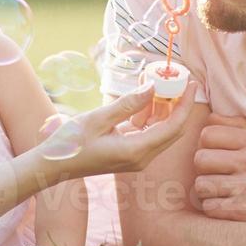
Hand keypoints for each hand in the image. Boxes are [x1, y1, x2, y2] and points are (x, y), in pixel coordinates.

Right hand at [50, 83, 198, 178]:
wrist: (54, 165)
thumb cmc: (71, 143)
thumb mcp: (99, 118)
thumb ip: (128, 104)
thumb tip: (153, 87)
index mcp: (136, 152)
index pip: (173, 127)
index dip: (186, 105)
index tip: (191, 84)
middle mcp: (141, 158)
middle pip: (172, 130)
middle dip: (178, 104)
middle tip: (179, 80)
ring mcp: (136, 157)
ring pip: (160, 130)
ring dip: (161, 107)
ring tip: (157, 81)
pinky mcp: (129, 153)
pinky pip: (146, 132)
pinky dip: (147, 114)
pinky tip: (143, 95)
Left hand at [192, 114, 245, 227]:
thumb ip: (236, 125)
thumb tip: (210, 117)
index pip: (207, 134)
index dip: (207, 145)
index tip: (217, 153)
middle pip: (200, 159)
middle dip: (204, 169)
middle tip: (218, 173)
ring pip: (201, 185)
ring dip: (207, 190)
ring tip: (222, 190)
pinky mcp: (242, 211)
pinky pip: (208, 206)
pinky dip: (214, 208)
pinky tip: (226, 204)